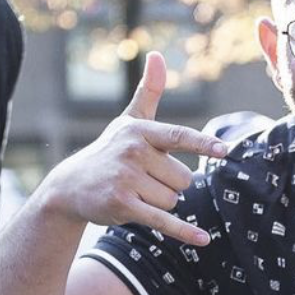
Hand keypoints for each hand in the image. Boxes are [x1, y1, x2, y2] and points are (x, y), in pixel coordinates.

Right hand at [38, 53, 226, 246]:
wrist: (70, 187)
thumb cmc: (109, 152)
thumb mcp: (128, 121)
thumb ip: (149, 92)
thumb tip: (157, 55)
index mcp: (140, 132)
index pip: (178, 137)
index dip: (203, 145)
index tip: (224, 150)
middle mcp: (132, 153)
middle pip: (183, 178)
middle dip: (170, 184)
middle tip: (144, 180)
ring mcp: (126, 180)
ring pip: (173, 199)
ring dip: (161, 202)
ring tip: (136, 193)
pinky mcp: (123, 206)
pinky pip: (164, 220)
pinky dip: (184, 232)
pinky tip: (203, 240)